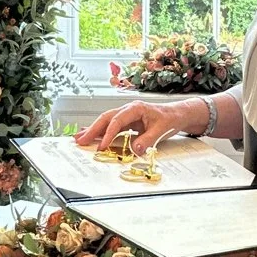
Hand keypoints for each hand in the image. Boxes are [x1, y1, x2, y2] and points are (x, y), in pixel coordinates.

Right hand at [74, 98, 205, 155]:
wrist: (177, 114)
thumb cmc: (170, 119)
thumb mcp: (161, 130)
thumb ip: (147, 140)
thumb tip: (134, 149)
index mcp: (135, 108)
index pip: (117, 121)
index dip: (108, 134)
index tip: (102, 146)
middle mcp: (128, 109)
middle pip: (106, 118)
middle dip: (92, 130)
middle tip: (81, 140)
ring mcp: (126, 115)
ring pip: (105, 121)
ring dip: (93, 130)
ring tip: (79, 138)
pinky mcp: (126, 121)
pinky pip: (110, 126)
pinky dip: (100, 131)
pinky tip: (89, 135)